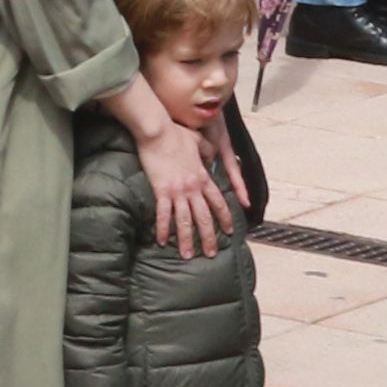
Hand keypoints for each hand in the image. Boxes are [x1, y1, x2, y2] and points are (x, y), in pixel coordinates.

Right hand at [140, 125, 237, 257]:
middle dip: (208, 237)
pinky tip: (161, 241)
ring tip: (188, 255)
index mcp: (203, 177)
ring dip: (187, 240)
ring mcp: (178, 191)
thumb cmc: (176, 133)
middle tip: (211, 253)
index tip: (229, 231)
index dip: (224, 218)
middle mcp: (193, 188)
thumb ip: (207, 149)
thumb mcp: (197, 140)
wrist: (158, 131)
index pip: (218, 202)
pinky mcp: (161, 191)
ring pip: (185, 221)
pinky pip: (163, 214)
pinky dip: (163, 229)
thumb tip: (211, 154)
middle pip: (204, 217)